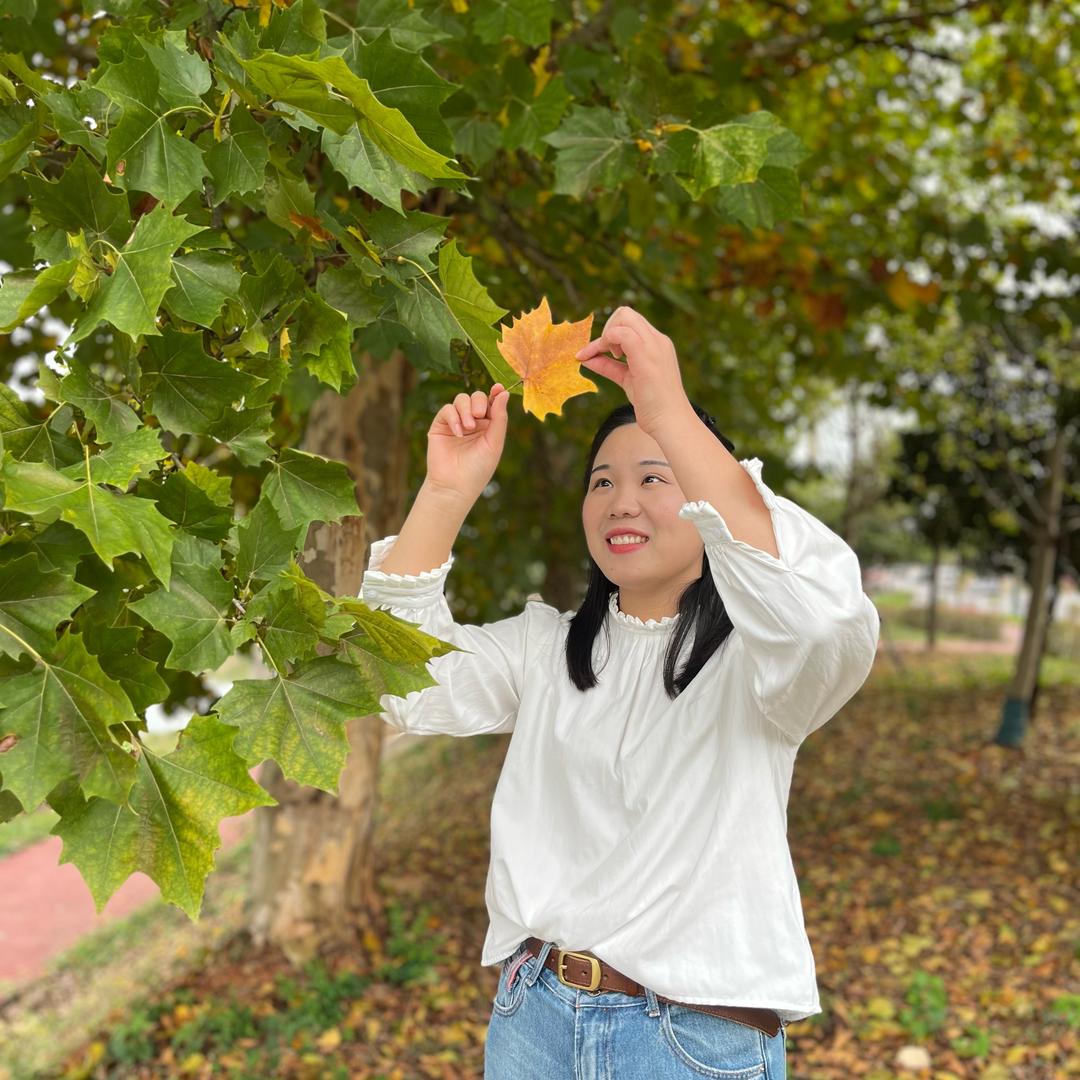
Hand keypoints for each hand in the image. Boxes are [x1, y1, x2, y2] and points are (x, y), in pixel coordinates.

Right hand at [425, 383, 510, 501]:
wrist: (455, 486)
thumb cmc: (478, 469)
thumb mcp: (494, 443)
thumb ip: (499, 418)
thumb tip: (504, 392)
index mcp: (489, 426)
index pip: (492, 403)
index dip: (496, 393)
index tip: (498, 388)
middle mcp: (473, 422)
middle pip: (476, 397)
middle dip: (479, 402)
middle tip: (479, 416)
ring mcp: (456, 422)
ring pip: (461, 399)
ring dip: (466, 409)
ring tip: (468, 427)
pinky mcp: (441, 426)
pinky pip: (447, 410)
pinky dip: (453, 417)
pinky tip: (458, 432)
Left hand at [575, 306, 690, 435]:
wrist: (670, 421)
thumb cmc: (652, 405)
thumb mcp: (627, 379)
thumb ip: (609, 366)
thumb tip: (587, 359)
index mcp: (656, 344)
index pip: (631, 322)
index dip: (611, 333)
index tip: (603, 353)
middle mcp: (657, 340)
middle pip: (626, 313)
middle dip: (607, 329)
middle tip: (607, 354)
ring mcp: (653, 346)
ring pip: (624, 317)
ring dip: (607, 335)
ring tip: (611, 357)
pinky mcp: (645, 356)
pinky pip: (621, 333)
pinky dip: (605, 342)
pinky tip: (605, 358)